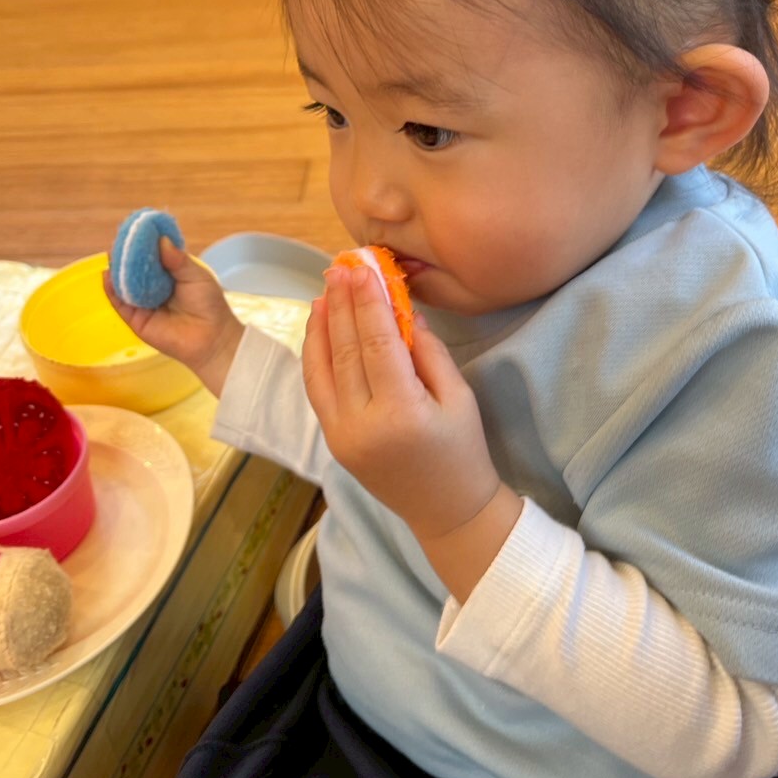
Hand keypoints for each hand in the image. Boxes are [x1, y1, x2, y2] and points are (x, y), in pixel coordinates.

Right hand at [104, 238, 243, 396]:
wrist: (212, 338)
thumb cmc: (209, 305)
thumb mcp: (196, 275)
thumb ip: (177, 259)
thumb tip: (161, 240)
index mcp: (168, 273)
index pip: (151, 255)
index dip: (142, 243)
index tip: (135, 229)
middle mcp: (152, 286)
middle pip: (134, 268)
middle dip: (125, 255)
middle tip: (120, 239)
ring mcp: (142, 303)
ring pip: (123, 284)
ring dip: (116, 270)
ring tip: (112, 254)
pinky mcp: (135, 320)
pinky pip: (120, 304)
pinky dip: (112, 290)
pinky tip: (108, 276)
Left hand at [302, 264, 520, 595]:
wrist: (447, 512)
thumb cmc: (463, 451)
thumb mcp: (459, 398)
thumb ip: (429, 352)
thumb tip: (400, 309)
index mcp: (401, 413)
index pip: (377, 344)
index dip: (368, 301)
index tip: (363, 267)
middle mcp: (362, 425)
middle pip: (346, 351)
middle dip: (342, 304)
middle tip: (340, 266)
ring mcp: (341, 435)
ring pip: (321, 369)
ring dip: (320, 325)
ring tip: (324, 290)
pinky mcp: (332, 441)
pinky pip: (318, 389)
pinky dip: (315, 355)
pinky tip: (320, 327)